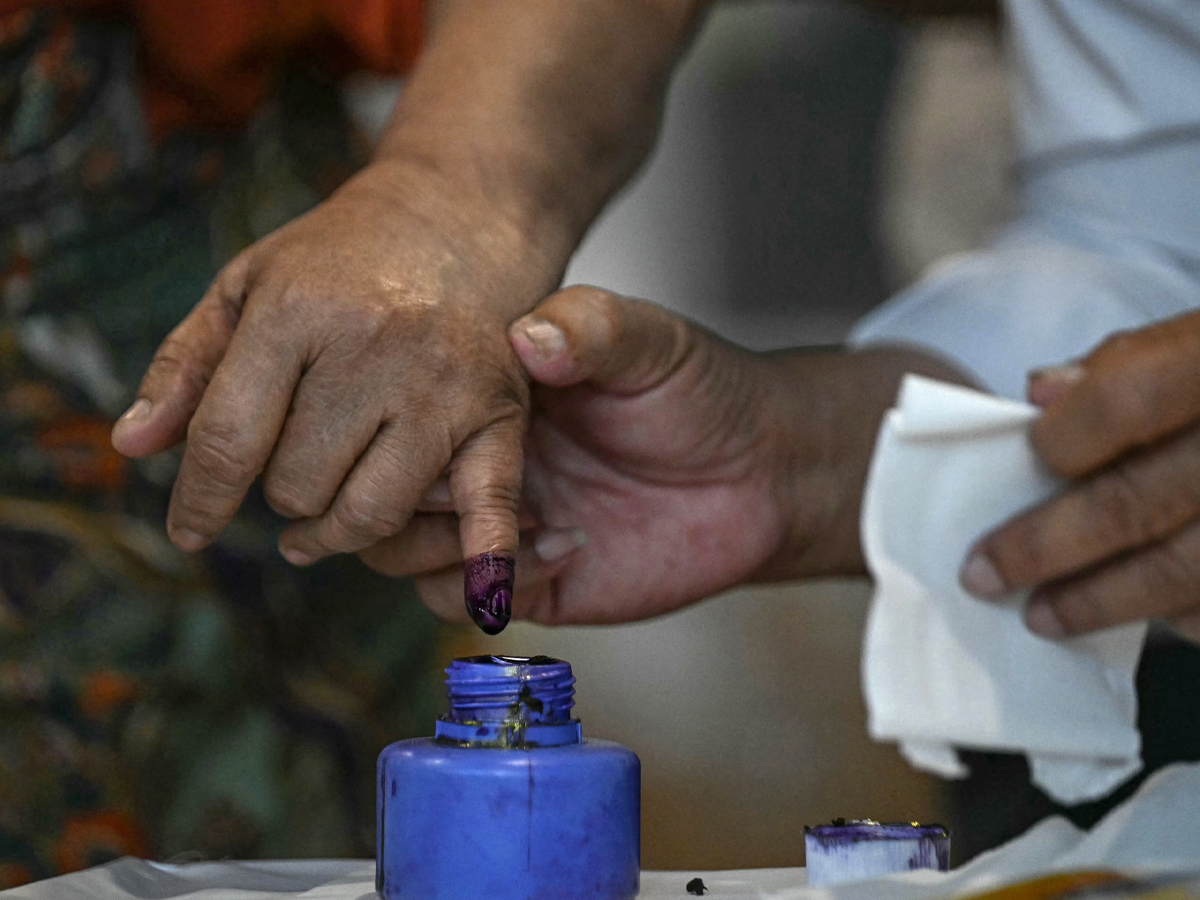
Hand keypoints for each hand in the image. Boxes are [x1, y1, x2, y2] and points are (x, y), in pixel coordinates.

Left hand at [111, 158, 557, 567]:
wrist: (458, 219)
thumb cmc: (342, 261)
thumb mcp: (246, 286)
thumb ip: (187, 365)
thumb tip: (131, 444)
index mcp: (300, 308)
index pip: (231, 438)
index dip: (201, 501)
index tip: (190, 531)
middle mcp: (376, 347)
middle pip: (298, 486)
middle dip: (282, 491)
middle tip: (295, 466)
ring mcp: (445, 385)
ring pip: (370, 513)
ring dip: (337, 529)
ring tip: (324, 516)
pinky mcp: (500, 413)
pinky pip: (489, 508)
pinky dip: (485, 561)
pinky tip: (477, 603)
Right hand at [361, 286, 962, 625]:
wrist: (766, 474)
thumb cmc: (704, 393)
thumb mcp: (650, 340)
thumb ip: (593, 328)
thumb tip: (528, 336)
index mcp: (488, 396)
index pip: (397, 413)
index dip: (399, 424)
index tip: (436, 427)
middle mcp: (480, 461)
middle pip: (380, 488)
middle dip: (406, 492)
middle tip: (467, 486)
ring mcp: (496, 525)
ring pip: (402, 553)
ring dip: (441, 543)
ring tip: (519, 517)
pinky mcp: (528, 583)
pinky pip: (463, 601)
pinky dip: (493, 582)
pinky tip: (566, 545)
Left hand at [960, 310, 1199, 642]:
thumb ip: (1134, 361)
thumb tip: (1041, 393)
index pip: (1128, 399)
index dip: (1063, 437)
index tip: (1024, 460)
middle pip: (1139, 500)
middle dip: (1047, 544)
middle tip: (983, 573)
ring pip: (1184, 568)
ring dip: (1101, 599)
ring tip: (1041, 615)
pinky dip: (1183, 615)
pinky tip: (1144, 616)